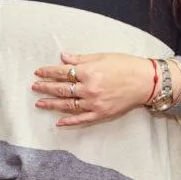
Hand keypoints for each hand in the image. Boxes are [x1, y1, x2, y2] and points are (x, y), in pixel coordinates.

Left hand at [32, 51, 157, 126]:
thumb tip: (63, 57)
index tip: (38, 72)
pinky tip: (58, 122)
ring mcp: (94, 103)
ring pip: (67, 105)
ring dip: (52, 104)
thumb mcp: (102, 57)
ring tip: (39, 103)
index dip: (48, 72)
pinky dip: (69, 121)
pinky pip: (81, 119)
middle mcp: (88, 89)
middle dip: (46, 88)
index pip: (62, 72)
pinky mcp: (101, 114)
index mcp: (88, 72)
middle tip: (35, 87)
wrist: (145, 82)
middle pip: (61, 89)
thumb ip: (80, 59)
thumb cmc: (125, 65)